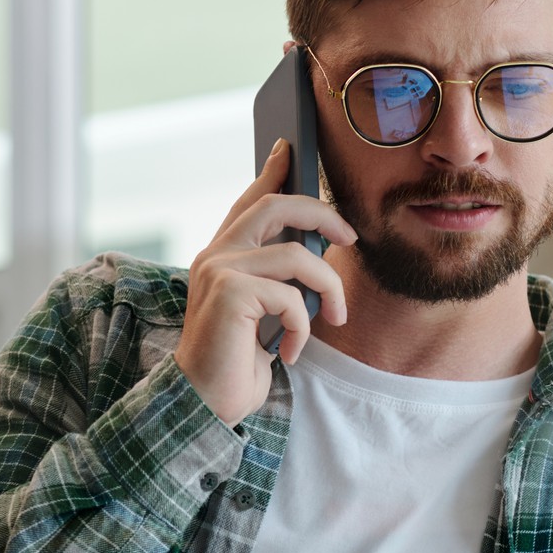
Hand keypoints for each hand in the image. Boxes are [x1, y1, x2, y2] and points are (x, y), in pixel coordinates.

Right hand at [176, 140, 354, 426]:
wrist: (203, 404)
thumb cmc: (234, 364)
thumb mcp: (261, 313)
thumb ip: (277, 277)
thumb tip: (319, 247)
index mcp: (219, 256)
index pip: (250, 202)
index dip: (272, 172)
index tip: (290, 148)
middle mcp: (215, 256)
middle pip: (277, 206)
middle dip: (322, 214)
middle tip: (349, 238)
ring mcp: (219, 272)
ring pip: (297, 255)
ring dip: (328, 290)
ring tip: (335, 318)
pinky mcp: (231, 294)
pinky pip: (292, 297)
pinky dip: (302, 327)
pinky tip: (289, 351)